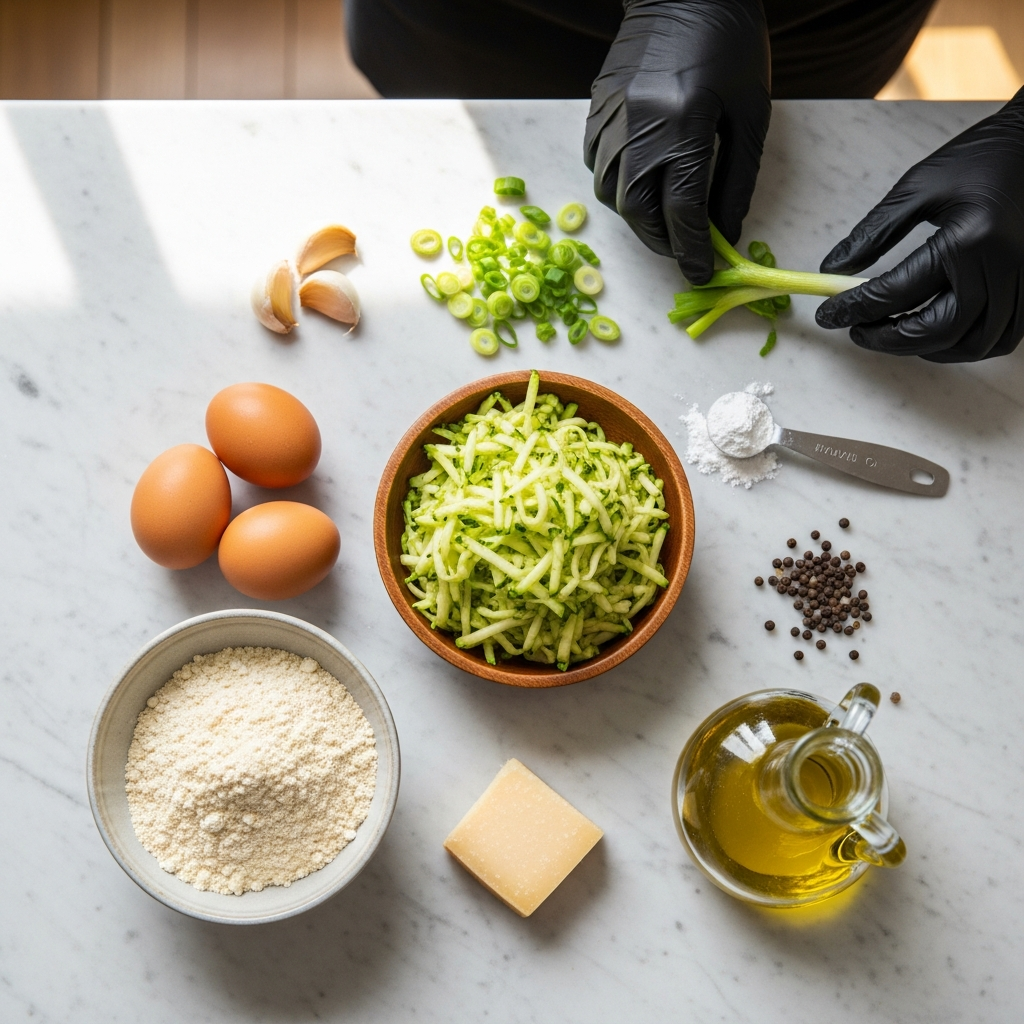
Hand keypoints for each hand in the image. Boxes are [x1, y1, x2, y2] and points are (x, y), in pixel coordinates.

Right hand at [584, 0, 770, 283]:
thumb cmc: (730, 46)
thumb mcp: (750, 114)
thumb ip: (736, 179)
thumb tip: (725, 231)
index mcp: (683, 126)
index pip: (682, 211)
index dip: (693, 250)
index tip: (703, 273)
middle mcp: (638, 128)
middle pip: (640, 212)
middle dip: (662, 241)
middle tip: (683, 251)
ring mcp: (610, 119)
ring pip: (613, 194)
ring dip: (639, 217)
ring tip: (664, 220)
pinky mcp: (596, 110)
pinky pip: (598, 166)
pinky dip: (618, 186)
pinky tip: (641, 182)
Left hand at [816, 88, 1023, 361]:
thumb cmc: (980, 158)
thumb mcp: (918, 186)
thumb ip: (874, 233)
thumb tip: (832, 271)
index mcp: (968, 239)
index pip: (897, 292)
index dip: (854, 308)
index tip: (828, 316)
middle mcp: (1000, 267)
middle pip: (938, 329)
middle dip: (890, 339)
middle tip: (858, 331)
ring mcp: (1023, 280)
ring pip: (974, 343)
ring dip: (928, 348)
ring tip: (894, 334)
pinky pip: (1001, 337)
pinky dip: (964, 343)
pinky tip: (935, 331)